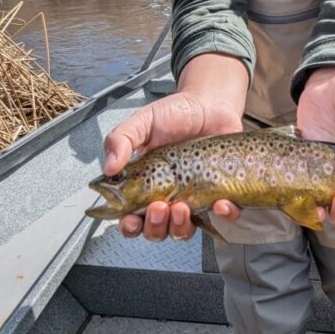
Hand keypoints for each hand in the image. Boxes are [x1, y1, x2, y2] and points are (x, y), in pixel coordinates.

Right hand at [103, 54, 246, 241]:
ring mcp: (195, 195)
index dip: (130, 225)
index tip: (131, 219)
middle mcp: (169, 195)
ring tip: (182, 207)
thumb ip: (122, 139)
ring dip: (181, 226)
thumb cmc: (177, 113)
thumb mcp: (144, 121)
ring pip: (185, 230)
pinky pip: (225, 213)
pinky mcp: (221, 191)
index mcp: (146, 184)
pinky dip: (224, 214)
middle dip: (155, 227)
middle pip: (157, 231)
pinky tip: (220, 203)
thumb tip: (109, 167)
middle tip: (159, 207)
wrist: (211, 102)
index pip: (132, 217)